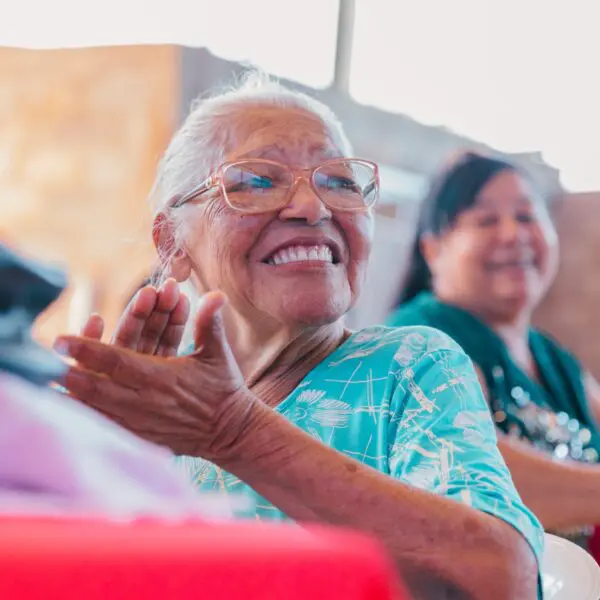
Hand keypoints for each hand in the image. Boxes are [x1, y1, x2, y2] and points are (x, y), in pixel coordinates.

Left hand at [54, 291, 255, 460]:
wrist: (230, 430)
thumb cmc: (222, 388)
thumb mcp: (217, 353)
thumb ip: (209, 323)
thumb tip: (215, 294)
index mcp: (162, 377)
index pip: (116, 360)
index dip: (86, 349)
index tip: (60, 341)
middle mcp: (147, 401)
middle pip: (96, 387)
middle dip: (68, 372)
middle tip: (45, 361)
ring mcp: (141, 422)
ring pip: (96, 409)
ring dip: (71, 395)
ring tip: (49, 382)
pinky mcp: (141, 436)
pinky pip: (106, 427)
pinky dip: (86, 416)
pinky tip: (70, 407)